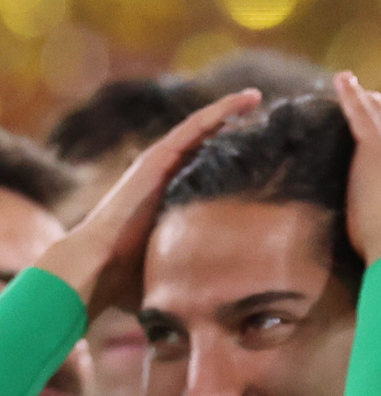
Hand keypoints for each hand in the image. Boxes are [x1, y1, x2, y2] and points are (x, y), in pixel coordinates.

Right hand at [40, 91, 260, 319]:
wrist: (95, 271)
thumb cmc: (132, 279)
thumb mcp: (182, 265)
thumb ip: (204, 270)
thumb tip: (237, 298)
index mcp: (174, 198)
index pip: (211, 170)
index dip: (237, 156)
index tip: (269, 149)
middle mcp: (166, 177)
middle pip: (207, 144)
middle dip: (236, 127)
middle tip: (271, 115)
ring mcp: (159, 166)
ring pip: (201, 129)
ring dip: (230, 111)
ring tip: (258, 97)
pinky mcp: (155, 160)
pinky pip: (192, 128)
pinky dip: (218, 112)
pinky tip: (244, 101)